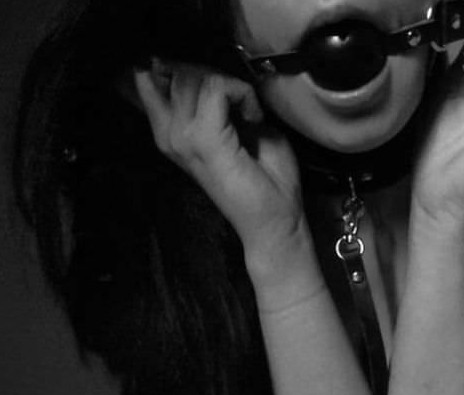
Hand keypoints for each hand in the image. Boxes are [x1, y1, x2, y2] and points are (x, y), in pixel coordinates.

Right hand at [133, 60, 301, 252]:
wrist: (275, 218)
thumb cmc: (263, 177)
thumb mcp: (238, 127)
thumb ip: (217, 100)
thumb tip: (210, 72)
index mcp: (169, 132)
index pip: (150, 76)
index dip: (187, 68)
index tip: (221, 89)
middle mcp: (168, 134)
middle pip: (177, 71)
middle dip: (216, 75)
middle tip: (242, 104)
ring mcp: (181, 138)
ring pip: (195, 77)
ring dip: (232, 87)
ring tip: (249, 117)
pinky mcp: (203, 140)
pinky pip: (217, 87)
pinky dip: (243, 95)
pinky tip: (254, 120)